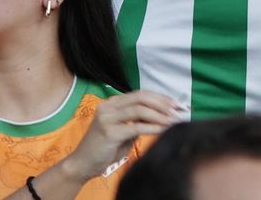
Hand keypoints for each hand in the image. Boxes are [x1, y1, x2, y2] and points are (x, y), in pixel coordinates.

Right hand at [62, 90, 182, 181]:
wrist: (81, 165)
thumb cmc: (104, 150)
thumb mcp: (124, 132)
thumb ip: (138, 122)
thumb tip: (162, 115)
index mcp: (112, 103)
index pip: (141, 94)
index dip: (160, 97)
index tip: (177, 103)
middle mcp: (108, 106)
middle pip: (141, 97)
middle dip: (163, 102)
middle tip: (179, 109)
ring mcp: (107, 118)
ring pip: (140, 109)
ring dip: (160, 114)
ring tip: (174, 119)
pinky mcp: (108, 132)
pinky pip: (136, 126)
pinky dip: (153, 127)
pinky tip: (164, 129)